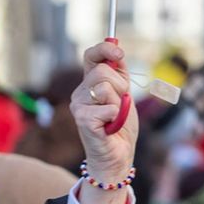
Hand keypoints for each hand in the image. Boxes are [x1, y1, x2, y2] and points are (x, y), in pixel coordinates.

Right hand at [72, 40, 136, 203]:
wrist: (118, 155)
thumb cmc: (120, 127)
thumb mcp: (124, 95)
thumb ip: (120, 75)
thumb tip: (117, 51)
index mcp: (90, 83)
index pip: (91, 56)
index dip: (104, 49)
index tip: (119, 53)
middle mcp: (80, 92)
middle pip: (102, 71)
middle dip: (120, 86)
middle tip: (121, 104)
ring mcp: (78, 105)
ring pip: (105, 87)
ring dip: (119, 103)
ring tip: (115, 117)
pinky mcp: (82, 119)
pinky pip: (109, 107)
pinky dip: (116, 118)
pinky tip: (110, 127)